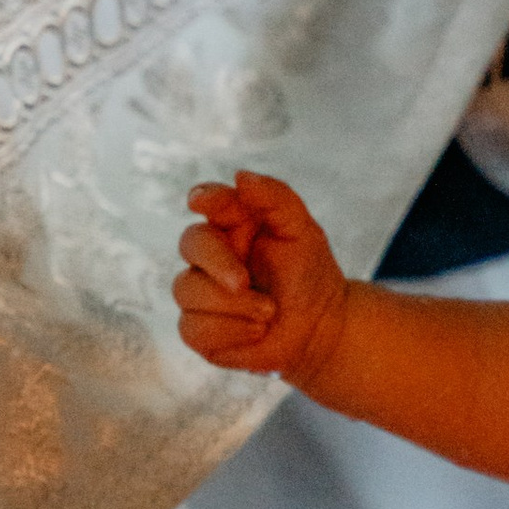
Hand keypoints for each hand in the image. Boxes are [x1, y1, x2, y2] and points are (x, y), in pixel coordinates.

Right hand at [175, 171, 350, 382]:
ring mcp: (199, 292)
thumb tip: (241, 176)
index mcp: (233, 225)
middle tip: (243, 282)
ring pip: (188, 291)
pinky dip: (231, 332)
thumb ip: (275, 199)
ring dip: (234, 306)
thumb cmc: (309, 274)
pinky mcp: (198, 329)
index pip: (209, 200)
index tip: (199, 201)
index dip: (204, 198)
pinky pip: (194, 328)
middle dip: (218, 263)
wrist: (320, 328)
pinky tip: (257, 332)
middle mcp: (210, 255)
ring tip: (269, 312)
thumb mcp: (302, 232)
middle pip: (191, 244)